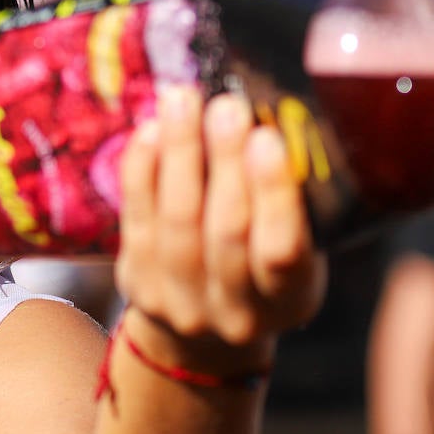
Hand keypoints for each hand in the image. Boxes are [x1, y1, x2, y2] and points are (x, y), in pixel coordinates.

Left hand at [114, 85, 324, 374]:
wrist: (205, 333)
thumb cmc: (261, 265)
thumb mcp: (297, 248)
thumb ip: (290, 200)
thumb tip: (273, 116)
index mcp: (289, 299)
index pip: (281, 250)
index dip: (272, 193)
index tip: (267, 138)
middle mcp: (234, 312)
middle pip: (224, 230)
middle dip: (225, 161)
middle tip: (226, 106)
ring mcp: (179, 301)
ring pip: (176, 221)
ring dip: (179, 153)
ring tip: (182, 101)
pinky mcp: (137, 282)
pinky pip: (136, 217)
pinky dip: (141, 168)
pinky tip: (150, 128)